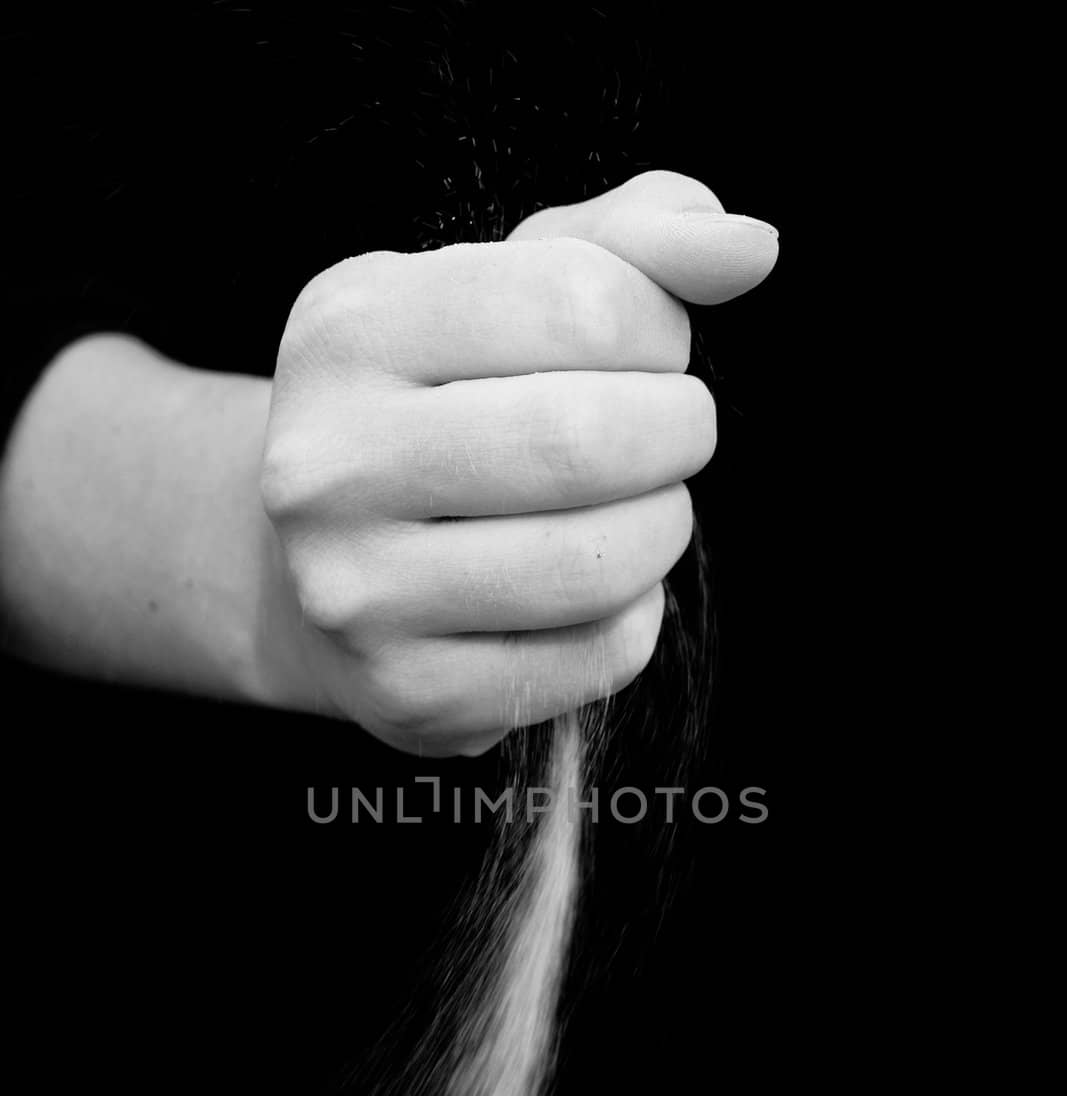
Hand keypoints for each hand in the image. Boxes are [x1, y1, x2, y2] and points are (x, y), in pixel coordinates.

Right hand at [261, 171, 777, 756]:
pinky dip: (633, 617)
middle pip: (586, 440)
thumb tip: (749, 248)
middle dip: (677, 432)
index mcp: (349, 330)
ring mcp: (356, 591)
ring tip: (639, 509)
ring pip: (596, 563)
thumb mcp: (510, 289)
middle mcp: (328, 464)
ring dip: (661, 529)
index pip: (578, 302)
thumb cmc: (445, 406)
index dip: (657, 328)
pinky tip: (593, 591)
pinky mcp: (409, 691)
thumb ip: (634, 241)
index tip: (645, 351)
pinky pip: (597, 653)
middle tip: (673, 433)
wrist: (324, 567)